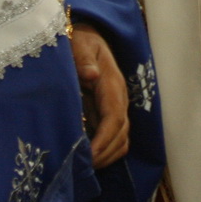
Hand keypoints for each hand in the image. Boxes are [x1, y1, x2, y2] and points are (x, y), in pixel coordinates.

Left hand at [69, 23, 129, 167]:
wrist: (87, 35)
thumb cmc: (80, 40)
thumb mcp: (79, 43)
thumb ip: (83, 58)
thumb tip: (91, 74)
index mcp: (112, 83)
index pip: (114, 118)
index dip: (103, 140)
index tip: (88, 155)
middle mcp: (118, 98)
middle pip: (121, 134)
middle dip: (104, 154)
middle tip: (81, 167)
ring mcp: (115, 106)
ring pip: (121, 139)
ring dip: (107, 155)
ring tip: (84, 166)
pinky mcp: (109, 111)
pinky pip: (115, 137)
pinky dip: (106, 151)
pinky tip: (88, 157)